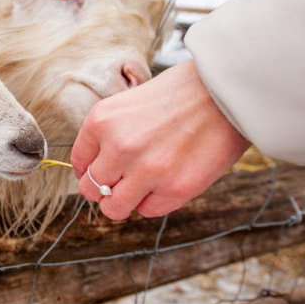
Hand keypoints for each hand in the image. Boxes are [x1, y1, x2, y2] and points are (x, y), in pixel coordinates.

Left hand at [70, 60, 250, 219]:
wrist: (225, 93)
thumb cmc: (179, 94)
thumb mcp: (128, 103)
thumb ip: (108, 134)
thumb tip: (94, 168)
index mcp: (102, 121)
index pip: (79, 161)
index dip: (89, 168)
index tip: (101, 169)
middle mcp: (119, 147)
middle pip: (91, 188)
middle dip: (103, 188)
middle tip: (120, 182)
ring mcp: (146, 171)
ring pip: (113, 208)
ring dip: (123, 202)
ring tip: (139, 189)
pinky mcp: (175, 189)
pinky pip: (147, 210)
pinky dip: (153, 201)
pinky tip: (165, 182)